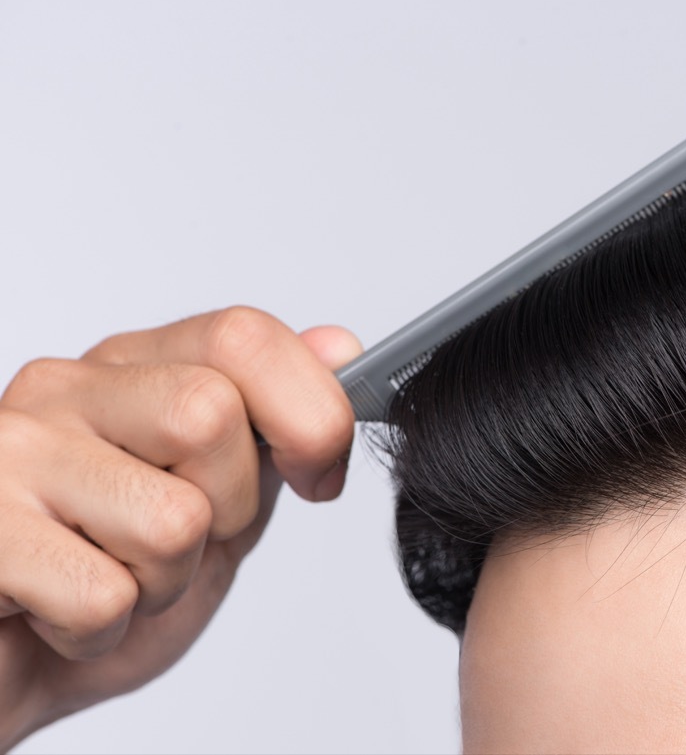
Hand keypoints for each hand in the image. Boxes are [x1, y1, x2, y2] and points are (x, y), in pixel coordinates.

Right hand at [0, 307, 361, 749]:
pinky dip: (101, 632)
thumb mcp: (217, 494)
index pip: (242, 336)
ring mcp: (11, 453)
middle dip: (230, 508)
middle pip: (211, 414)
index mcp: (130, 369)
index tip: (318, 474)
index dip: (309, 411)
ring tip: (112, 577)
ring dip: (165, 583)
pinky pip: (102, 596)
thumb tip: (339, 345)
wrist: (8, 664)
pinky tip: (59, 615)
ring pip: (172, 518)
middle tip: (179, 542)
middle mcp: (63, 389)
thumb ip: (273, 425)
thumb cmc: (103, 572)